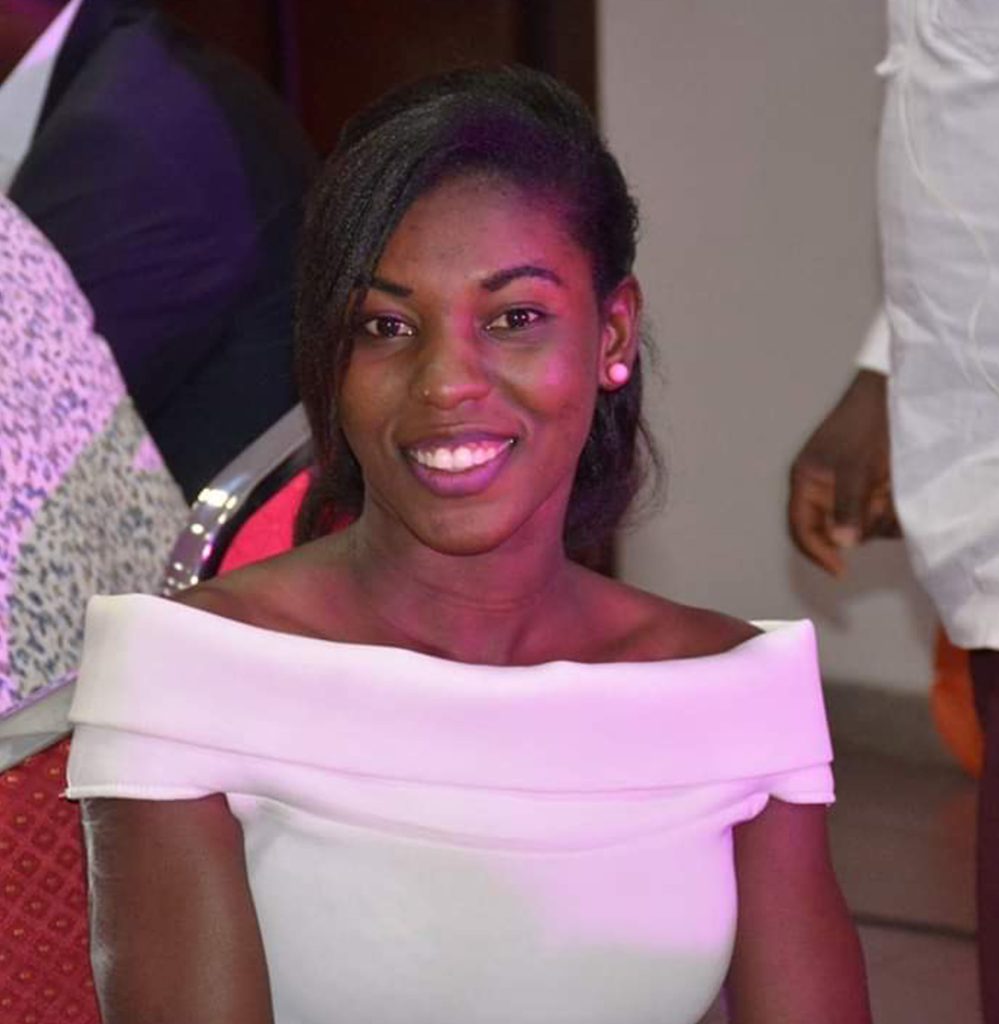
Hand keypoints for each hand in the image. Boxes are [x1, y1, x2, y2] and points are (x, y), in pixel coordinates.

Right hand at [788, 369, 899, 576]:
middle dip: (857, 528)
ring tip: (890, 495)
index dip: (816, 551)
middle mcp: (821, 490)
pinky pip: (874, 514)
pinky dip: (887, 512)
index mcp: (806, 482)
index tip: (839, 569)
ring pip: (857, 525)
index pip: (801, 528)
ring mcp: (845, 490)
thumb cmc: (864, 426)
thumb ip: (847, 506)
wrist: (888, 396)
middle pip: (832, 531)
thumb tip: (841, 545)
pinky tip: (895, 495)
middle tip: (879, 513)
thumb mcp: (855, 467)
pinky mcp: (867, 488)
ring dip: (876, 519)